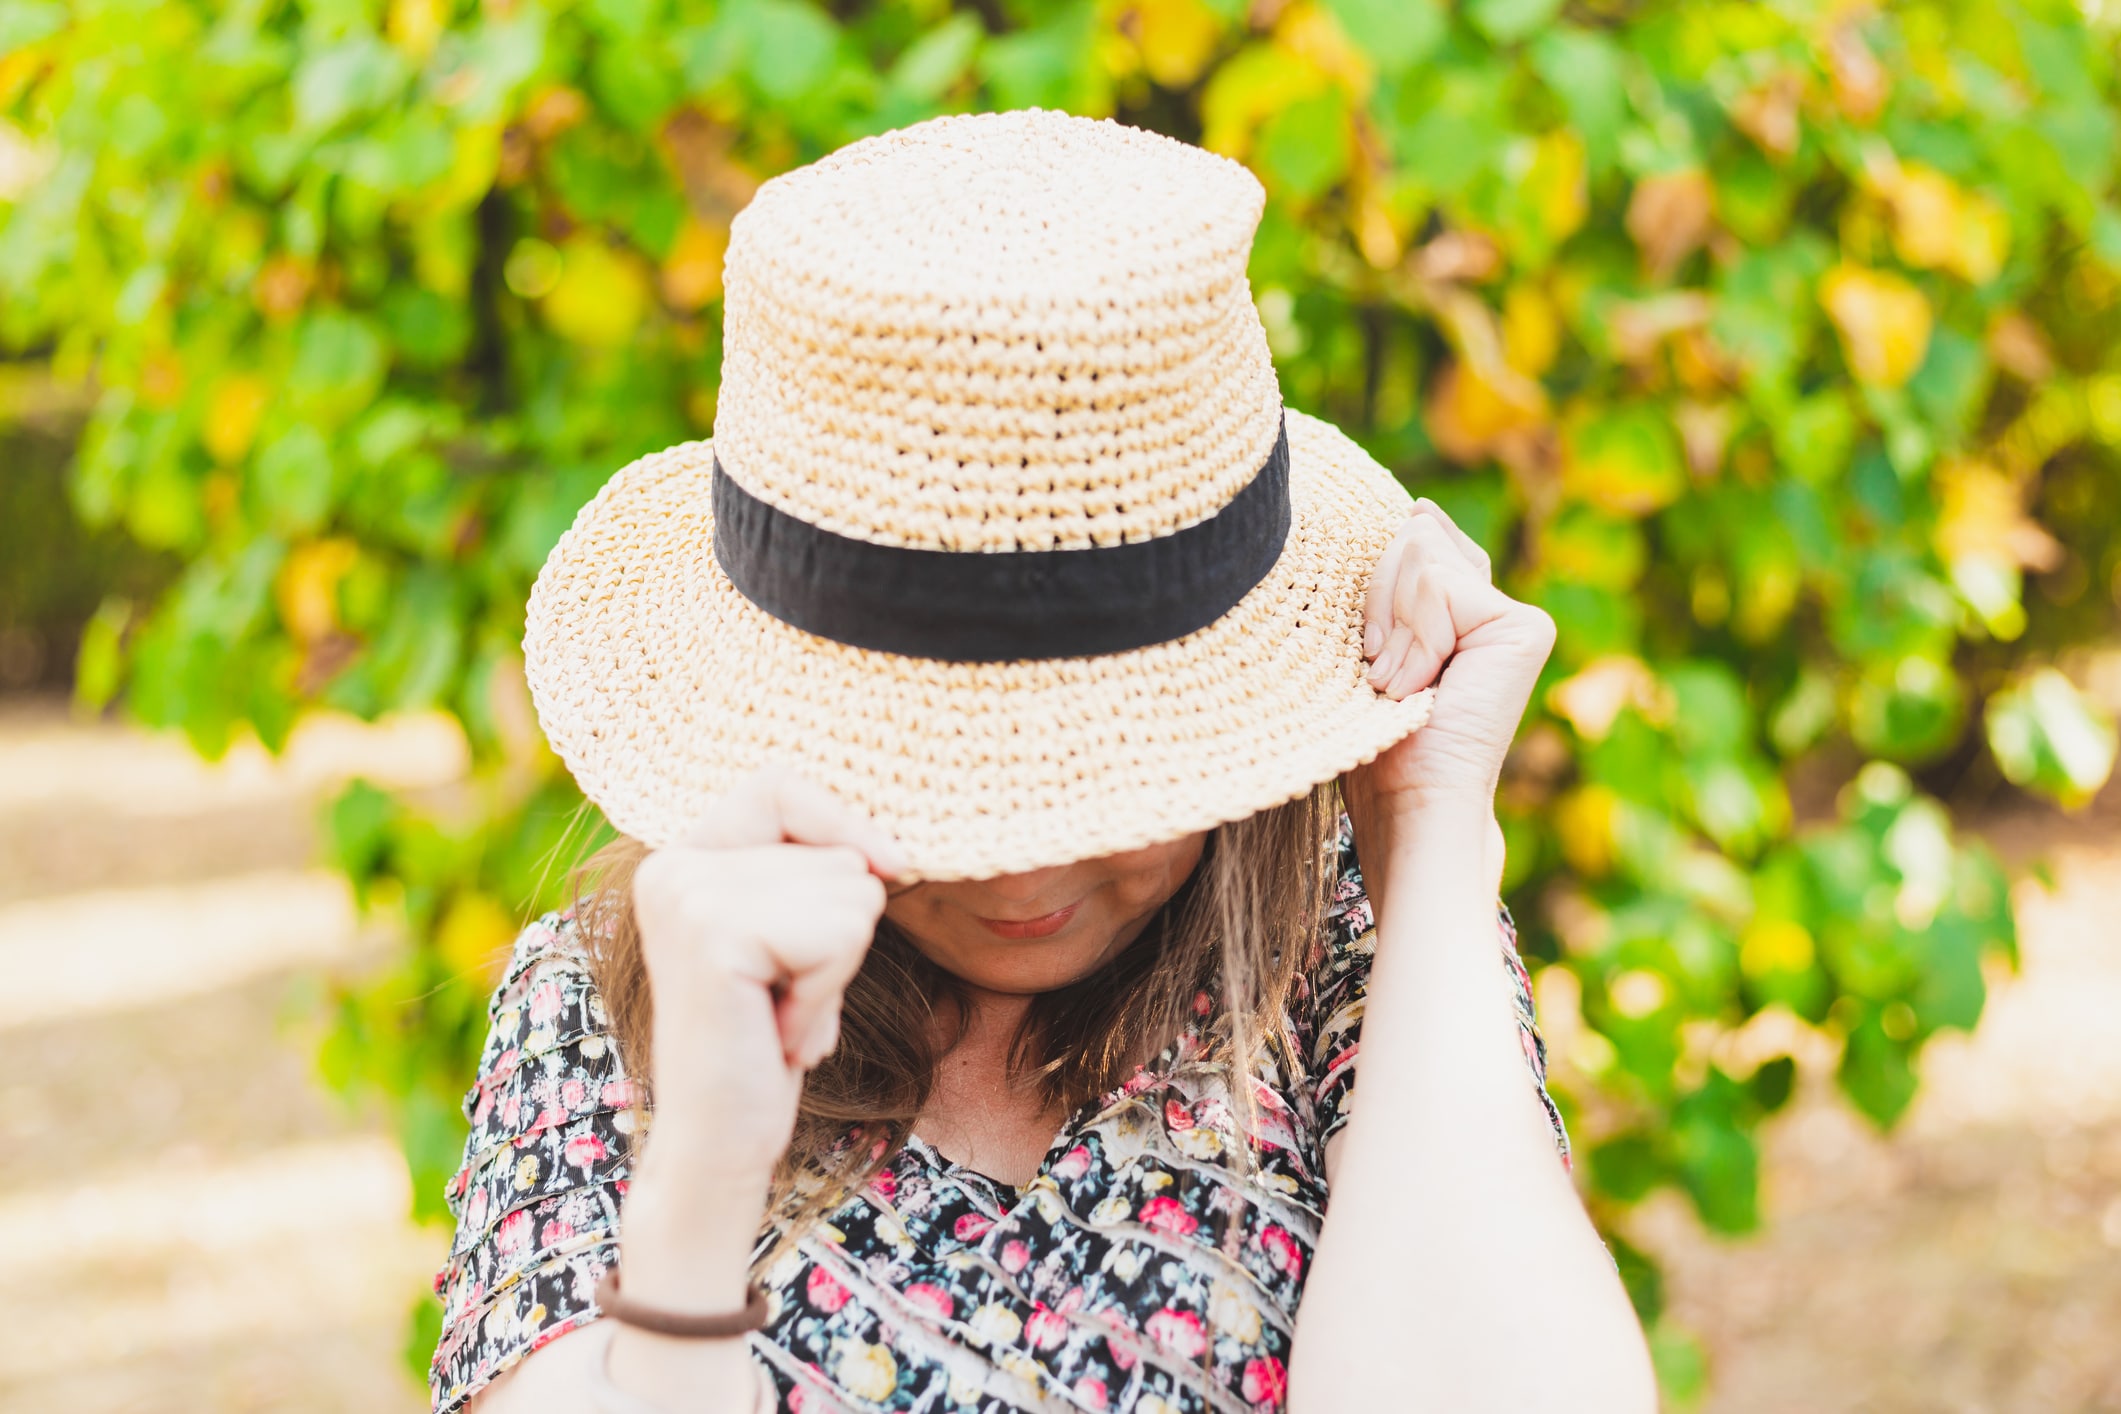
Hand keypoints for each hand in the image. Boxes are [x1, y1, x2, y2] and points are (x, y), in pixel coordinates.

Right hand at [629, 765, 906, 1175]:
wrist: (719, 1142)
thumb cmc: (768, 1042)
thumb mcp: (794, 938)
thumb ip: (814, 876)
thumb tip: (890, 851)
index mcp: (680, 856)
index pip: (781, 785)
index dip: (844, 822)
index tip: (892, 868)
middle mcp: (671, 865)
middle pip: (836, 851)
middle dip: (841, 932)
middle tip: (786, 995)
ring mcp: (687, 896)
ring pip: (850, 891)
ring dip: (837, 968)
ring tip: (781, 1014)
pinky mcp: (714, 935)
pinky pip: (838, 936)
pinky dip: (830, 992)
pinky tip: (782, 1032)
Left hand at [1345, 498, 1555, 824]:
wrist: (1409, 800)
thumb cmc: (1375, 737)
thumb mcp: (1372, 641)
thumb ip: (1398, 578)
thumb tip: (1420, 511)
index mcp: (1457, 611)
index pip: (1412, 543)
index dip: (1376, 593)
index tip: (1374, 660)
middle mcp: (1494, 608)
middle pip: (1414, 539)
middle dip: (1378, 608)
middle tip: (1386, 679)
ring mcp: (1516, 616)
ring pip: (1421, 554)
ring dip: (1392, 631)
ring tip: (1401, 687)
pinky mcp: (1525, 627)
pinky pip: (1438, 585)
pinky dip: (1412, 638)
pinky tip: (1421, 686)